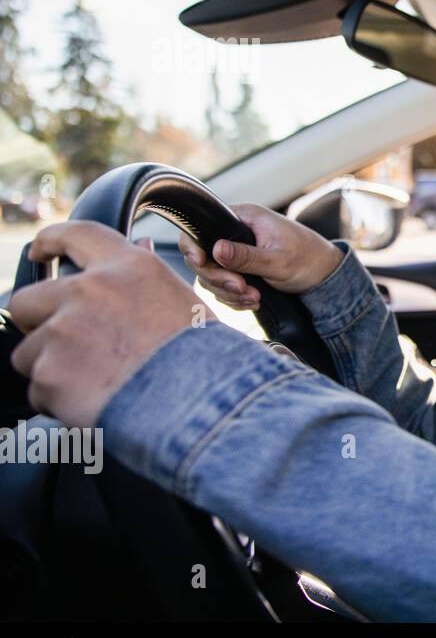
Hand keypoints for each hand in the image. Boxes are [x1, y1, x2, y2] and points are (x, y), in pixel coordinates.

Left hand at [8, 222, 212, 427]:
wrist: (201, 403)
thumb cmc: (205, 359)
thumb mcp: (182, 302)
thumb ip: (145, 279)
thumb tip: (140, 246)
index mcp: (128, 268)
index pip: (76, 235)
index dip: (50, 242)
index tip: (38, 251)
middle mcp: (90, 291)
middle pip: (27, 300)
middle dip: (38, 324)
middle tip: (65, 347)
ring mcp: (64, 331)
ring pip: (29, 352)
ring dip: (52, 369)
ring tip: (97, 384)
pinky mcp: (49, 372)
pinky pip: (38, 390)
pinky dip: (58, 402)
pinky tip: (96, 403)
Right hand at [177, 203, 343, 309]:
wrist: (325, 275)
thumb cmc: (308, 259)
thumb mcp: (277, 260)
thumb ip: (246, 257)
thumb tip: (216, 249)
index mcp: (244, 218)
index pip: (201, 228)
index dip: (195, 248)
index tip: (203, 265)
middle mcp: (236, 232)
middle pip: (204, 258)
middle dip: (220, 279)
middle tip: (242, 289)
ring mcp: (236, 252)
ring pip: (213, 276)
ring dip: (229, 292)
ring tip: (254, 298)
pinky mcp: (240, 269)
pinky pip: (224, 286)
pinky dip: (235, 297)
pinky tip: (253, 301)